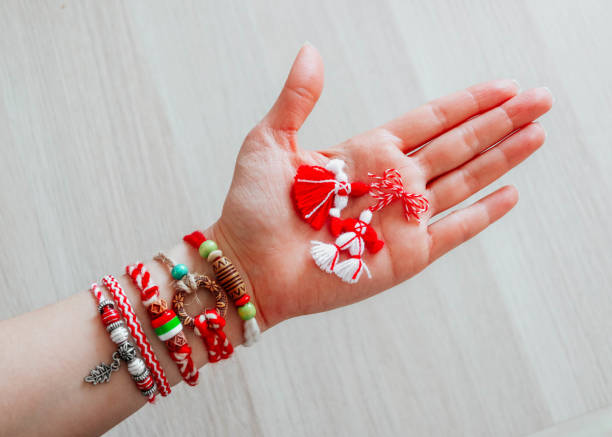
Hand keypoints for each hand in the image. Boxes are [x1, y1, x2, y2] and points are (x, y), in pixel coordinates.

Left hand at [211, 44, 551, 328]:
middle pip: (459, 144)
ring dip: (502, 158)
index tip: (504, 87)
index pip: (431, 121)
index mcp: (367, 152)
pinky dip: (483, 214)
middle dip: (500, 121)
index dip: (468, 103)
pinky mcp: (405, 256)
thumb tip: (311, 52)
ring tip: (536, 134)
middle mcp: (392, 182)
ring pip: (464, 181)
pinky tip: (510, 194)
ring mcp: (402, 219)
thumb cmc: (253, 208)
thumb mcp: (270, 143)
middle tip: (540, 99)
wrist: (248, 267)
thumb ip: (297, 99)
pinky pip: (454, 231)